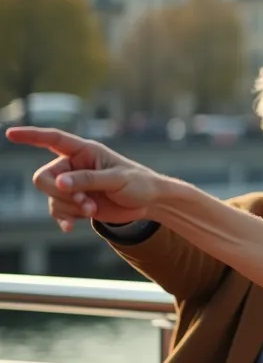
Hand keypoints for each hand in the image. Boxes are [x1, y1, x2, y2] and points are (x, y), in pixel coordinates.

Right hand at [4, 126, 166, 230]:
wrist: (148, 203)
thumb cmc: (138, 183)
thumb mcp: (116, 180)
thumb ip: (88, 180)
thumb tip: (60, 183)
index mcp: (85, 151)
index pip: (53, 139)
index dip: (31, 136)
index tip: (10, 134)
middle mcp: (74, 166)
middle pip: (44, 177)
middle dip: (59, 193)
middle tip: (84, 201)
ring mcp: (73, 185)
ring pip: (51, 197)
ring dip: (69, 207)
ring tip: (92, 210)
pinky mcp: (75, 202)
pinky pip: (57, 211)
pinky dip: (63, 218)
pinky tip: (69, 227)